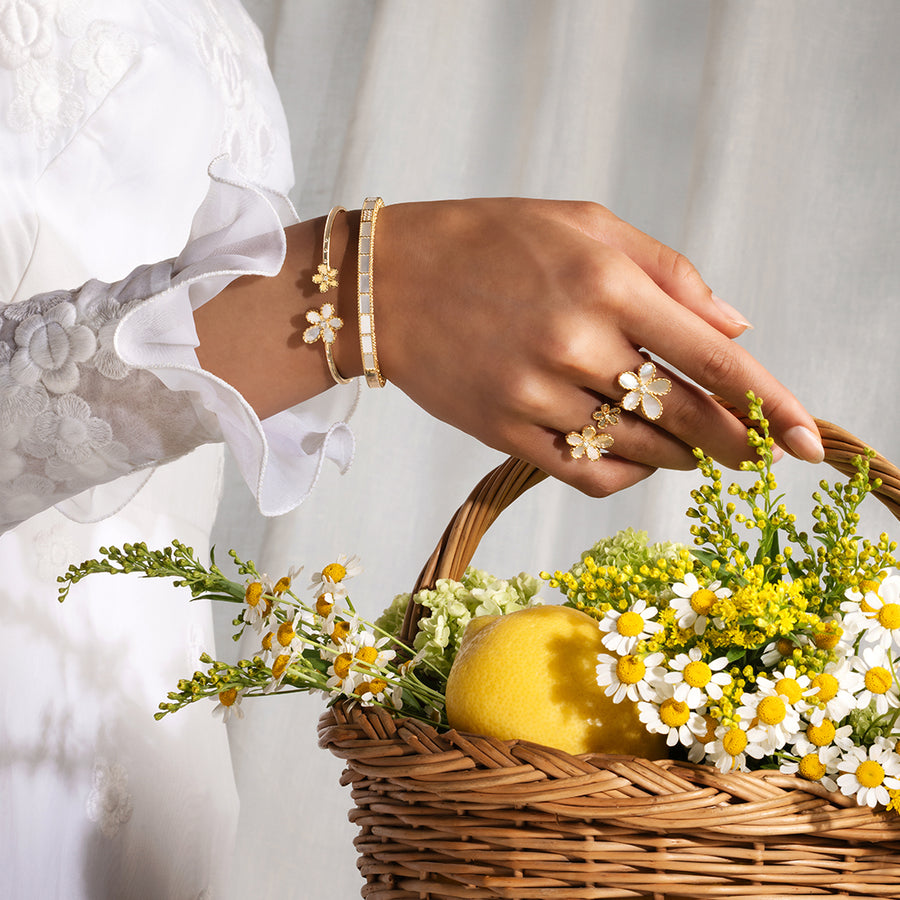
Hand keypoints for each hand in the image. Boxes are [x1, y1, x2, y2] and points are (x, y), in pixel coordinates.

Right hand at [365, 198, 822, 496]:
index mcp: (606, 282)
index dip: (770, 403)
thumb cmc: (490, 241)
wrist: (389, 282)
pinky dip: (624, 475)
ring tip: (690, 445)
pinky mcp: (503, 432)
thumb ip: (668, 272)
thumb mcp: (584, 223)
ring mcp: (536, 395)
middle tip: (759, 454)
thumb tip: (736, 328)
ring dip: (677, 455)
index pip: (712, 359)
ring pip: (637, 452)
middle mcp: (575, 344)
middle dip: (736, 443)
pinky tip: (634, 460)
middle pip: (683, 417)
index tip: (807, 437)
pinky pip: (585, 474)